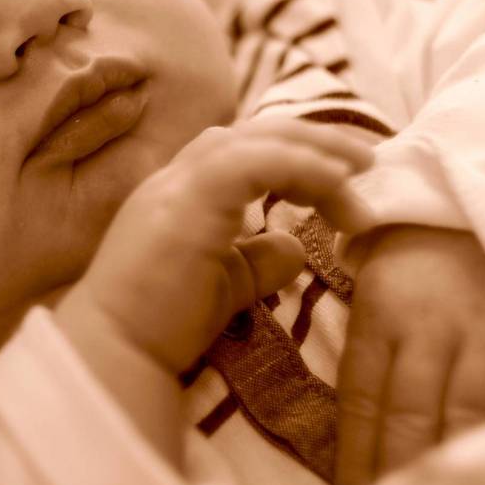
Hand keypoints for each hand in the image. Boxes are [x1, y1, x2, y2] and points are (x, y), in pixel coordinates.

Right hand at [60, 117, 375, 378]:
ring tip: (361, 171)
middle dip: (314, 138)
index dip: (296, 155)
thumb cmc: (160, 328)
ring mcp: (178, 186)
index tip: (345, 182)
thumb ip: (258, 260)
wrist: (116, 352)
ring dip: (316, 150)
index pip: (240, 151)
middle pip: (251, 132)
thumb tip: (297, 246)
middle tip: (367, 158)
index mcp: (179, 195)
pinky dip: (300, 166)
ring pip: (254, 139)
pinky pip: (253, 163)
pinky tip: (335, 185)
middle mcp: (175, 180)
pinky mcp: (188, 202)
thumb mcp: (225, 286)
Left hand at [335, 226, 484, 484]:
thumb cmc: (407, 272)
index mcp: (378, 317)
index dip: (356, 459)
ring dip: (453, 465)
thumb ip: (366, 370)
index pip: (363, 402)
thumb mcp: (370, 305)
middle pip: (413, 415)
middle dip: (400, 472)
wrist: (469, 213)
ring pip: (469, 414)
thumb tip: (353, 454)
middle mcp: (431, 325)